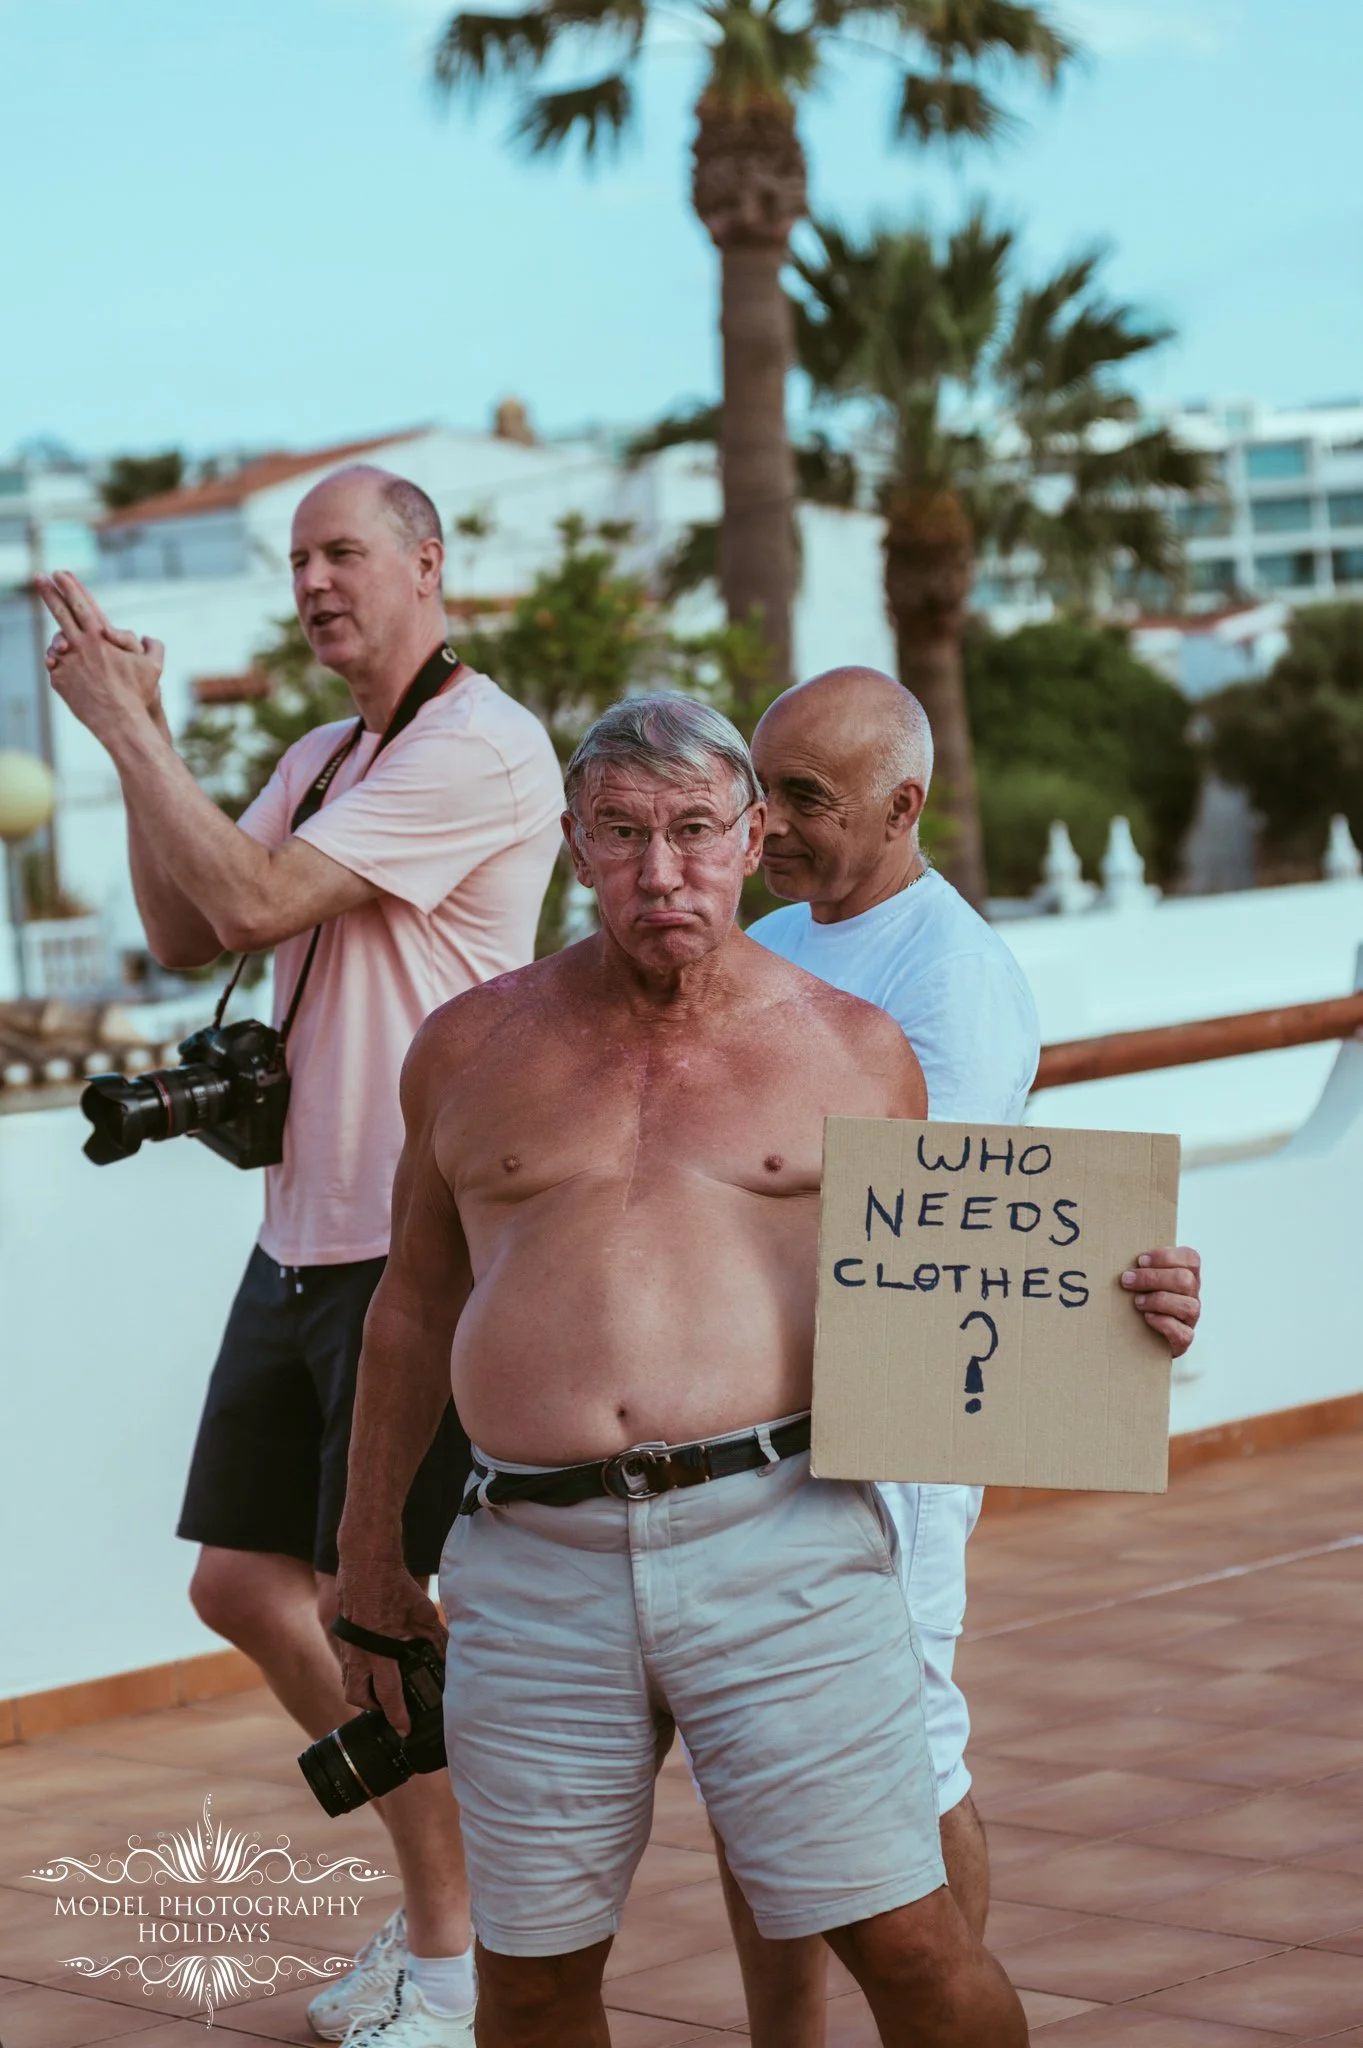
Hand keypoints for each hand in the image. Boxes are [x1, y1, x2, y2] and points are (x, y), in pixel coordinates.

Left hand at [38, 571, 164, 740]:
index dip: (70, 586)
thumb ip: (154, 647)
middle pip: (60, 611)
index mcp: (100, 635)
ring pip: (56, 642)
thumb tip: (149, 638)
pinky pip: (56, 666)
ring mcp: (67, 662)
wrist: (119, 722)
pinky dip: (60, 665)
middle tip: (39, 577)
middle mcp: (80, 644)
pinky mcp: (59, 679)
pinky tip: (66, 668)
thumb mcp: (154, 667)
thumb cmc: (138, 694)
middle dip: (48, 591)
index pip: (81, 603)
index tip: (60, 573)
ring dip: (58, 639)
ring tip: (65, 644)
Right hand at [333, 1557, 446, 1735]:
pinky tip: (373, 1662)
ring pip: (348, 1681)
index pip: (387, 1694)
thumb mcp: (422, 1612)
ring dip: (362, 1689)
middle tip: (387, 1708)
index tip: (403, 1729)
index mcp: (379, 1651)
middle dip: (371, 1707)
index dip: (397, 1715)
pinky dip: (358, 1669)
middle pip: (356, 1697)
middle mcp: (358, 1653)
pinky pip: (347, 1662)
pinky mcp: (343, 1634)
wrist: (366, 1561)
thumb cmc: (394, 1584)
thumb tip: (448, 1657)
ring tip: (381, 1689)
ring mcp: (347, 1644)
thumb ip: (435, 1638)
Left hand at [1121, 1245, 1200, 1358]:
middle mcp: (1192, 1295)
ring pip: (1188, 1306)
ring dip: (1158, 1301)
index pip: (1190, 1258)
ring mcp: (1190, 1318)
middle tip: (1127, 1280)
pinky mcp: (1184, 1339)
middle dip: (1153, 1278)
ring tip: (1137, 1302)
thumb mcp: (1143, 1280)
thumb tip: (1119, 1257)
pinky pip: (1183, 1333)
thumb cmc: (1140, 1300)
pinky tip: (1147, 1318)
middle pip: (1185, 1280)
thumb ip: (1141, 1267)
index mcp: (1186, 1275)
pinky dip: (1163, 1323)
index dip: (1166, 1256)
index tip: (1140, 1260)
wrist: (1141, 1336)